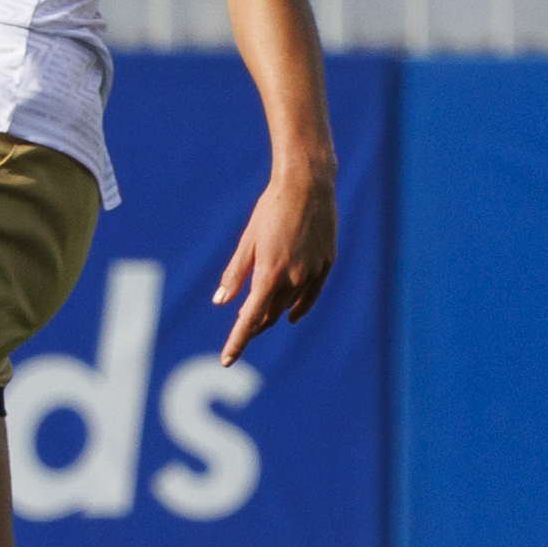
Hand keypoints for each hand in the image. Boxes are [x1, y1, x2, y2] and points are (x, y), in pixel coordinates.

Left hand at [211, 164, 335, 364]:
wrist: (307, 186)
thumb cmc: (270, 209)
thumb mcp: (248, 241)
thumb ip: (235, 274)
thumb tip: (221, 302)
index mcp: (268, 273)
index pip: (249, 318)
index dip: (237, 341)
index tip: (227, 359)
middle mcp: (293, 278)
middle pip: (269, 314)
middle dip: (253, 326)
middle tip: (240, 333)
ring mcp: (312, 273)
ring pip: (289, 305)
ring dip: (273, 314)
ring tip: (260, 320)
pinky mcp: (326, 265)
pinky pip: (311, 296)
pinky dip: (299, 308)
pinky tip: (291, 316)